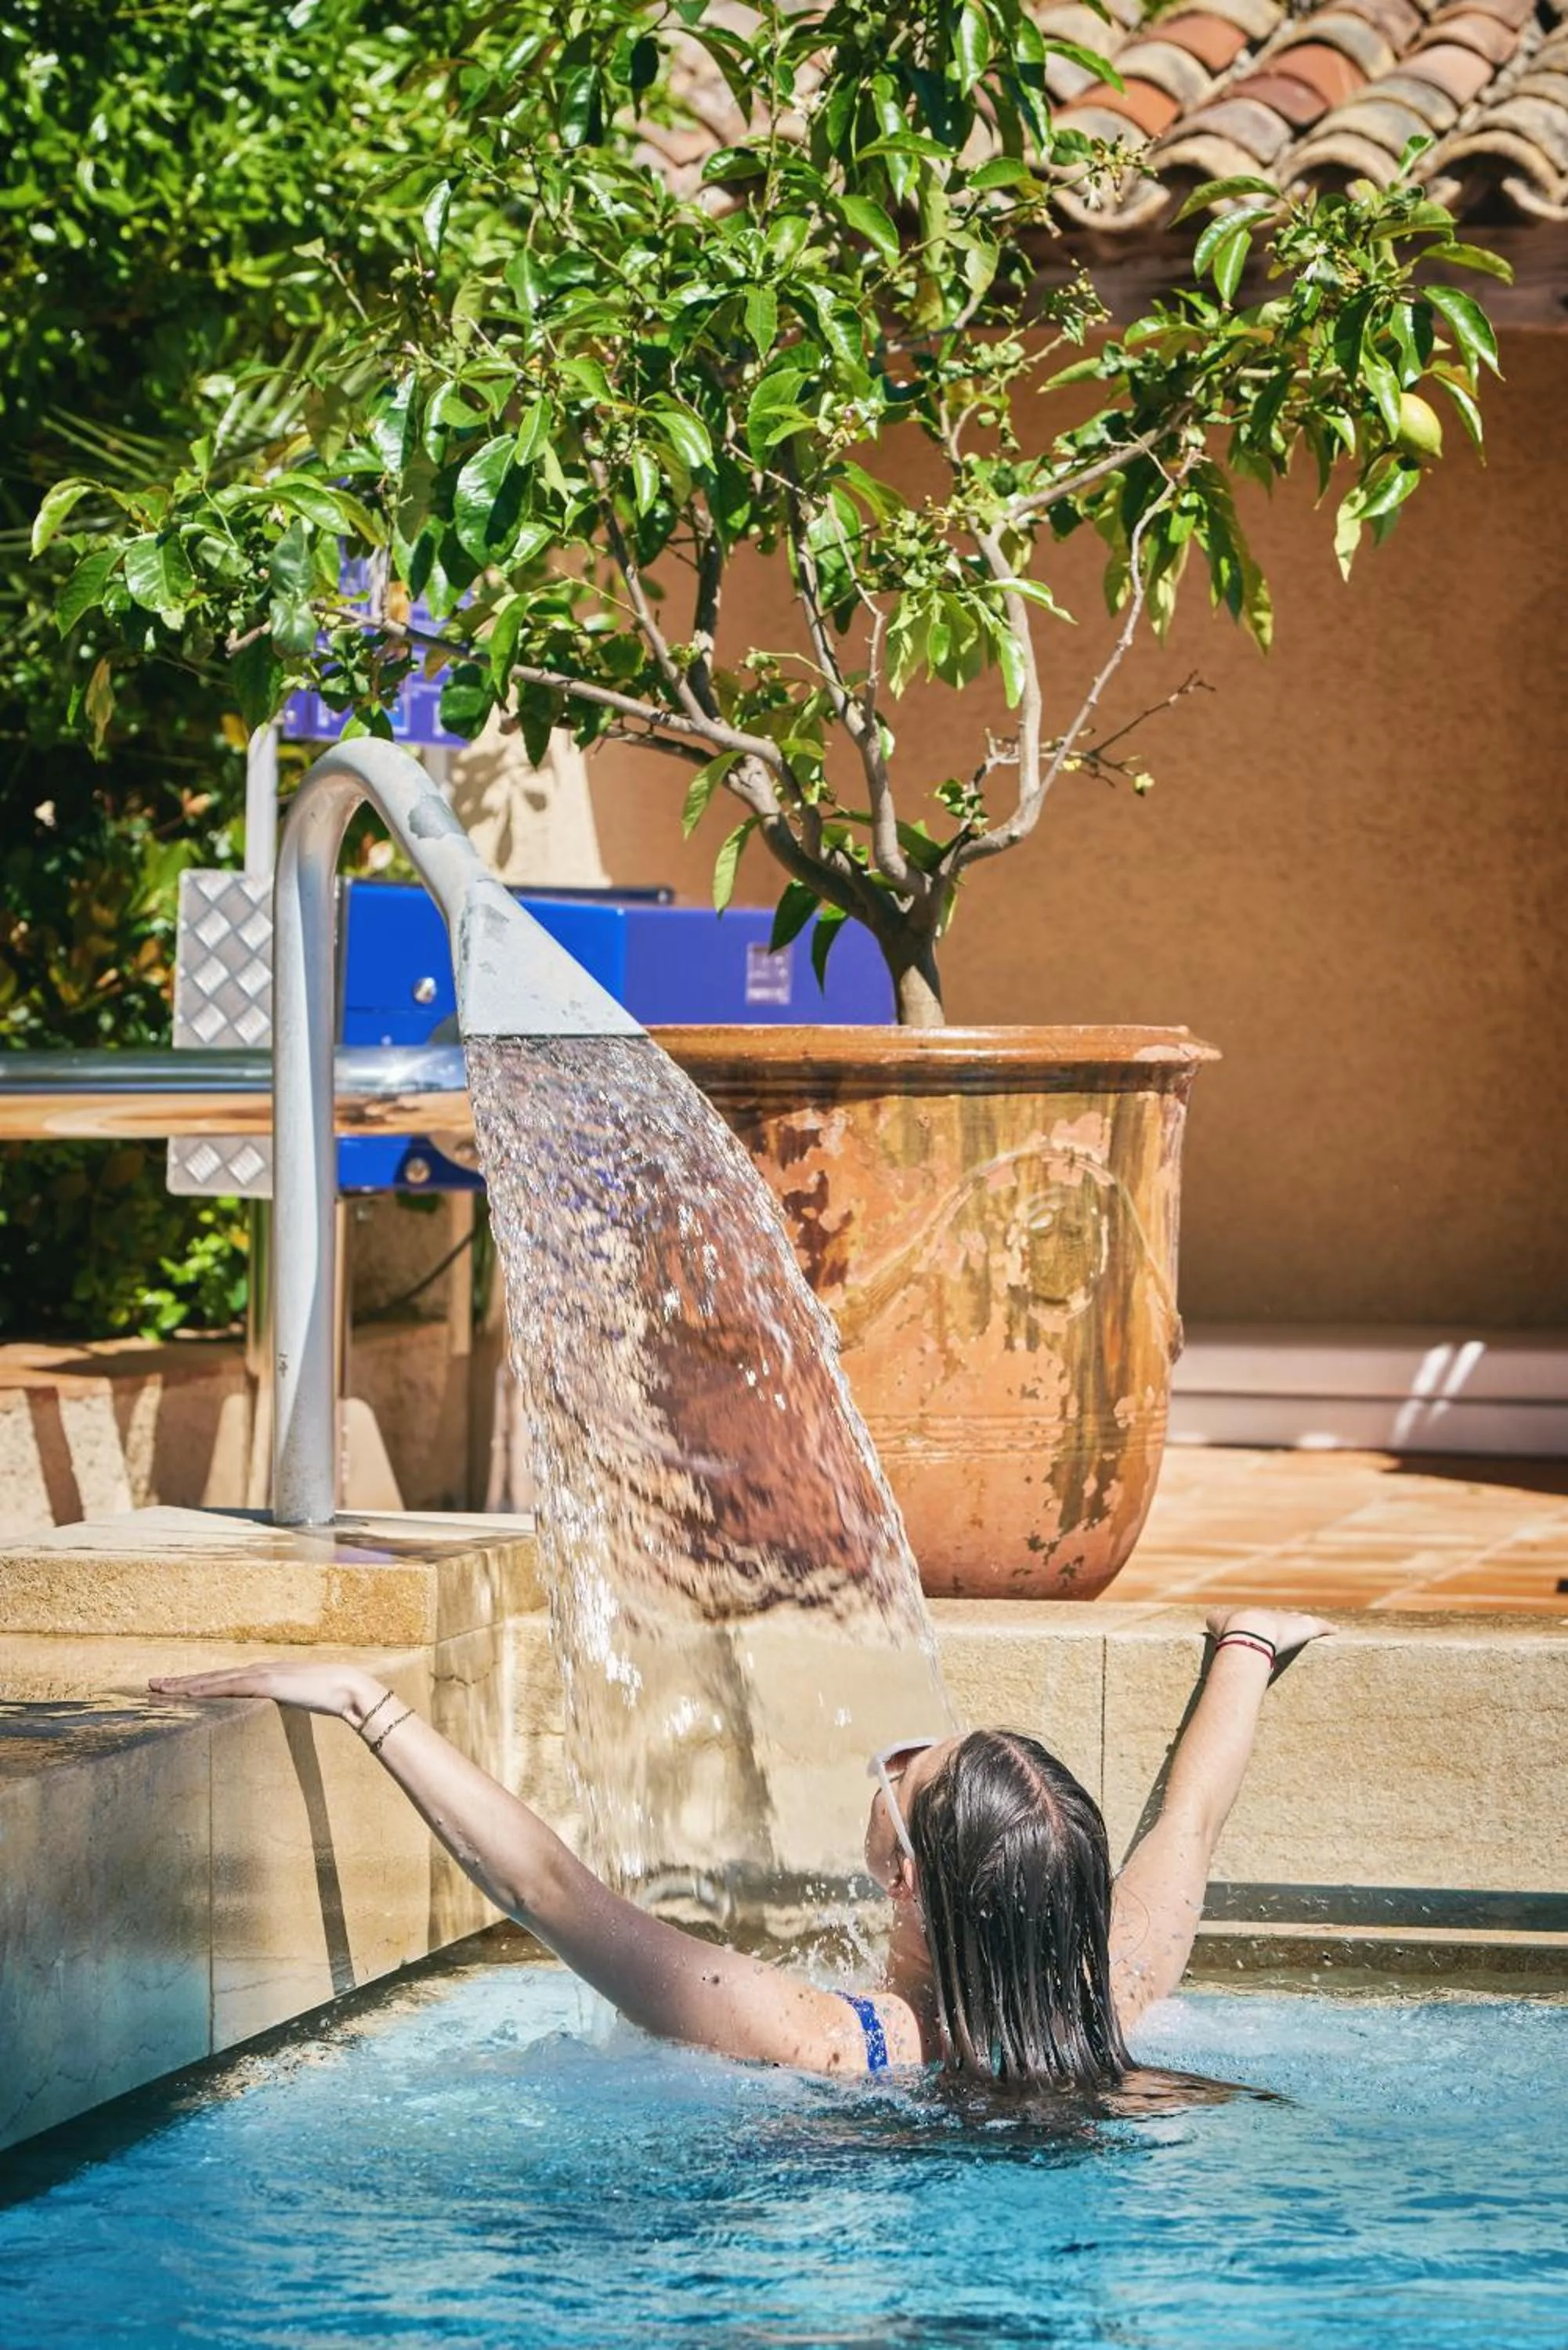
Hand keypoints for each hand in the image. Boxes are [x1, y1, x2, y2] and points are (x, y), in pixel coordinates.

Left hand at [148, 1660, 386, 1725]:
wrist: (349, 1687)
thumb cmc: (329, 1696)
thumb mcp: (297, 1701)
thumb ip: (281, 1705)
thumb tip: (269, 1717)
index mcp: (264, 1675)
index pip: (223, 1680)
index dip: (196, 1684)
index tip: (173, 1688)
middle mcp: (258, 1670)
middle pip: (211, 1677)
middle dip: (180, 1682)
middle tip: (151, 1685)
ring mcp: (261, 1674)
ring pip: (213, 1679)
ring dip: (185, 1684)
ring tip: (158, 1689)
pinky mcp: (266, 1682)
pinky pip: (229, 1686)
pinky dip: (206, 1688)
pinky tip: (188, 1693)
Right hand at [1205, 1607, 1335, 1661]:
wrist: (1247, 1630)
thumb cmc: (1231, 1628)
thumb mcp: (1216, 1622)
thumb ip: (1215, 1620)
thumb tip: (1210, 1620)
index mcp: (1255, 1616)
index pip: (1261, 1619)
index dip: (1264, 1624)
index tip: (1264, 1628)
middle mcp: (1274, 1615)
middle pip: (1283, 1618)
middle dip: (1286, 1622)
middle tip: (1288, 1627)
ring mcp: (1291, 1621)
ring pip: (1302, 1621)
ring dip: (1307, 1624)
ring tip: (1315, 1627)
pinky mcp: (1306, 1628)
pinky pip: (1319, 1627)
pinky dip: (1327, 1628)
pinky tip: (1335, 1630)